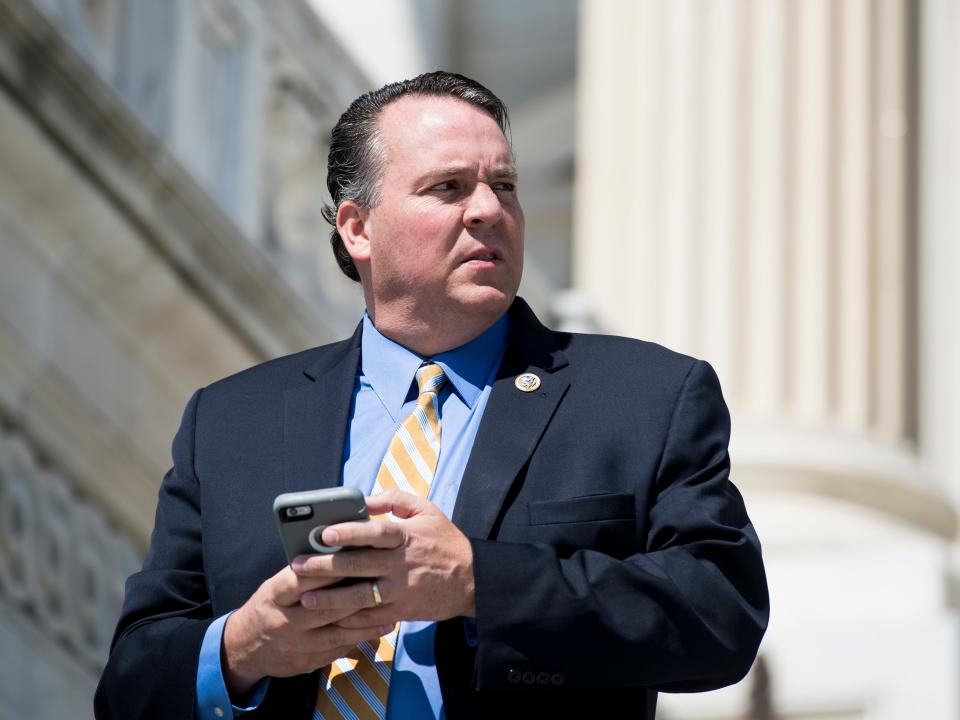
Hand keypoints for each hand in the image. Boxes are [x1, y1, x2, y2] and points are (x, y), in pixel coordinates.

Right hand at [221, 564, 391, 694]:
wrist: (244, 646)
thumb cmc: (270, 605)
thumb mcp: (277, 585)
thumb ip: (303, 574)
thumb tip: (338, 553)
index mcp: (274, 594)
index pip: (304, 579)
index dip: (330, 570)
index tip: (356, 560)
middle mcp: (283, 620)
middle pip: (325, 608)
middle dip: (356, 597)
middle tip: (382, 586)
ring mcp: (294, 644)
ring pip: (335, 632)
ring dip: (365, 623)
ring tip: (389, 612)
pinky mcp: (304, 662)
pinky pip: (336, 650)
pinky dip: (358, 639)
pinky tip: (376, 630)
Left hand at [292, 489, 475, 628]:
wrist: (473, 580)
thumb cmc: (445, 541)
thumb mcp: (427, 510)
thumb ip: (396, 499)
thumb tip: (365, 499)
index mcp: (407, 536)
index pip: (375, 533)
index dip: (349, 533)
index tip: (324, 533)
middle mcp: (402, 564)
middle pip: (359, 566)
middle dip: (325, 567)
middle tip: (297, 566)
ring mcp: (401, 590)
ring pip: (361, 596)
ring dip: (331, 598)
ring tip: (306, 597)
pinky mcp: (402, 611)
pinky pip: (371, 617)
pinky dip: (349, 619)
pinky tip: (329, 618)